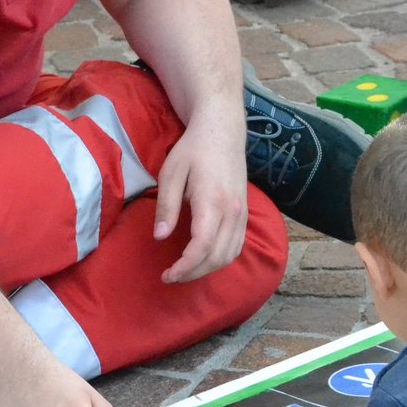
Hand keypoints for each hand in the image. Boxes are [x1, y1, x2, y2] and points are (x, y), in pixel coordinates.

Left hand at [153, 112, 248, 284]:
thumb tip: (160, 237)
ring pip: (231, 254)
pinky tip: (204, 257)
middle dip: (194, 273)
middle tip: (171, 276)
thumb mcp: (171, 173)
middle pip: (218, 256)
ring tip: (186, 270)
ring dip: (208, 268)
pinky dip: (222, 258)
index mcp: (213, 201)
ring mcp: (242, 212)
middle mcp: (233, 210)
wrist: (222, 130)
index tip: (167, 275)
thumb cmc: (193, 150)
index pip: (203, 245)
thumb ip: (167, 207)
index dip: (185, 267)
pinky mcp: (245, 212)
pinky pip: (237, 244)